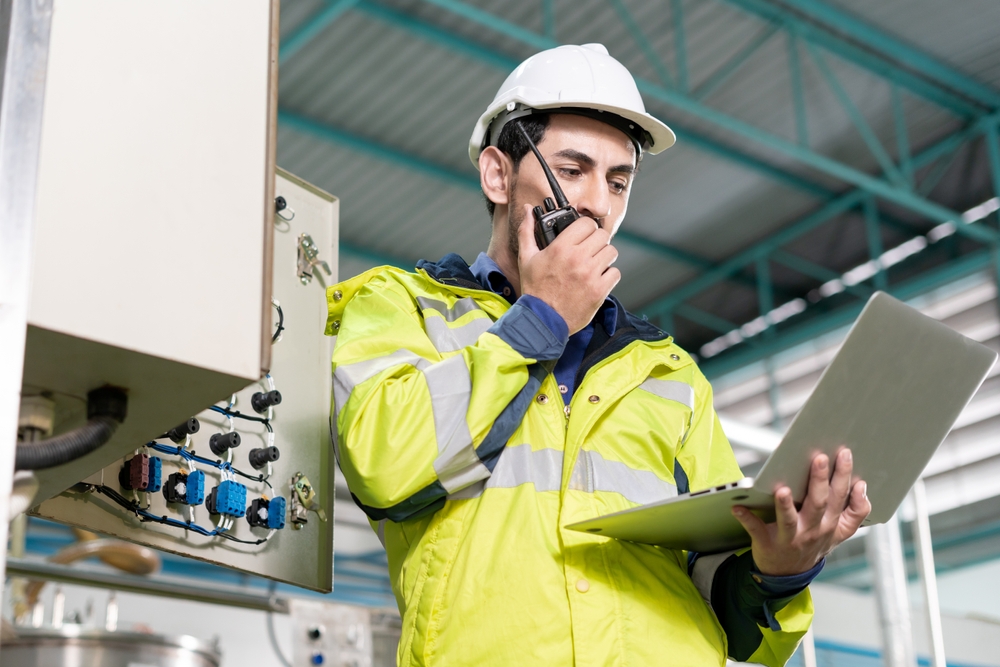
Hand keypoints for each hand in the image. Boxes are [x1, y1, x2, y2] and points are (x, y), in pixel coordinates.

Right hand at [518, 204, 620, 333]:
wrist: (542, 320)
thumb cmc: (534, 289)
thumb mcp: (526, 258)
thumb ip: (527, 231)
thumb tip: (527, 209)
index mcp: (561, 248)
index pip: (586, 223)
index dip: (586, 227)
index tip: (583, 234)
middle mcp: (578, 259)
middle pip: (602, 235)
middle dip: (597, 240)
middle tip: (590, 249)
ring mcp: (590, 275)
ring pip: (611, 252)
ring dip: (604, 256)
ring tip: (594, 264)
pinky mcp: (599, 291)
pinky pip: (615, 273)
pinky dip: (609, 276)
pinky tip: (597, 279)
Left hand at [732, 448, 870, 575]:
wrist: (789, 573)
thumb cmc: (813, 544)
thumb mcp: (840, 533)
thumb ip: (855, 513)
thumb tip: (862, 486)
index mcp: (830, 524)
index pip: (841, 498)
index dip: (845, 477)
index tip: (844, 454)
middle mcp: (813, 531)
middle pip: (818, 503)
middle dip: (819, 480)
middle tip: (819, 458)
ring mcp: (790, 538)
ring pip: (790, 520)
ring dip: (785, 505)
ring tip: (782, 490)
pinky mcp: (767, 543)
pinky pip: (756, 529)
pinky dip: (746, 518)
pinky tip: (737, 507)